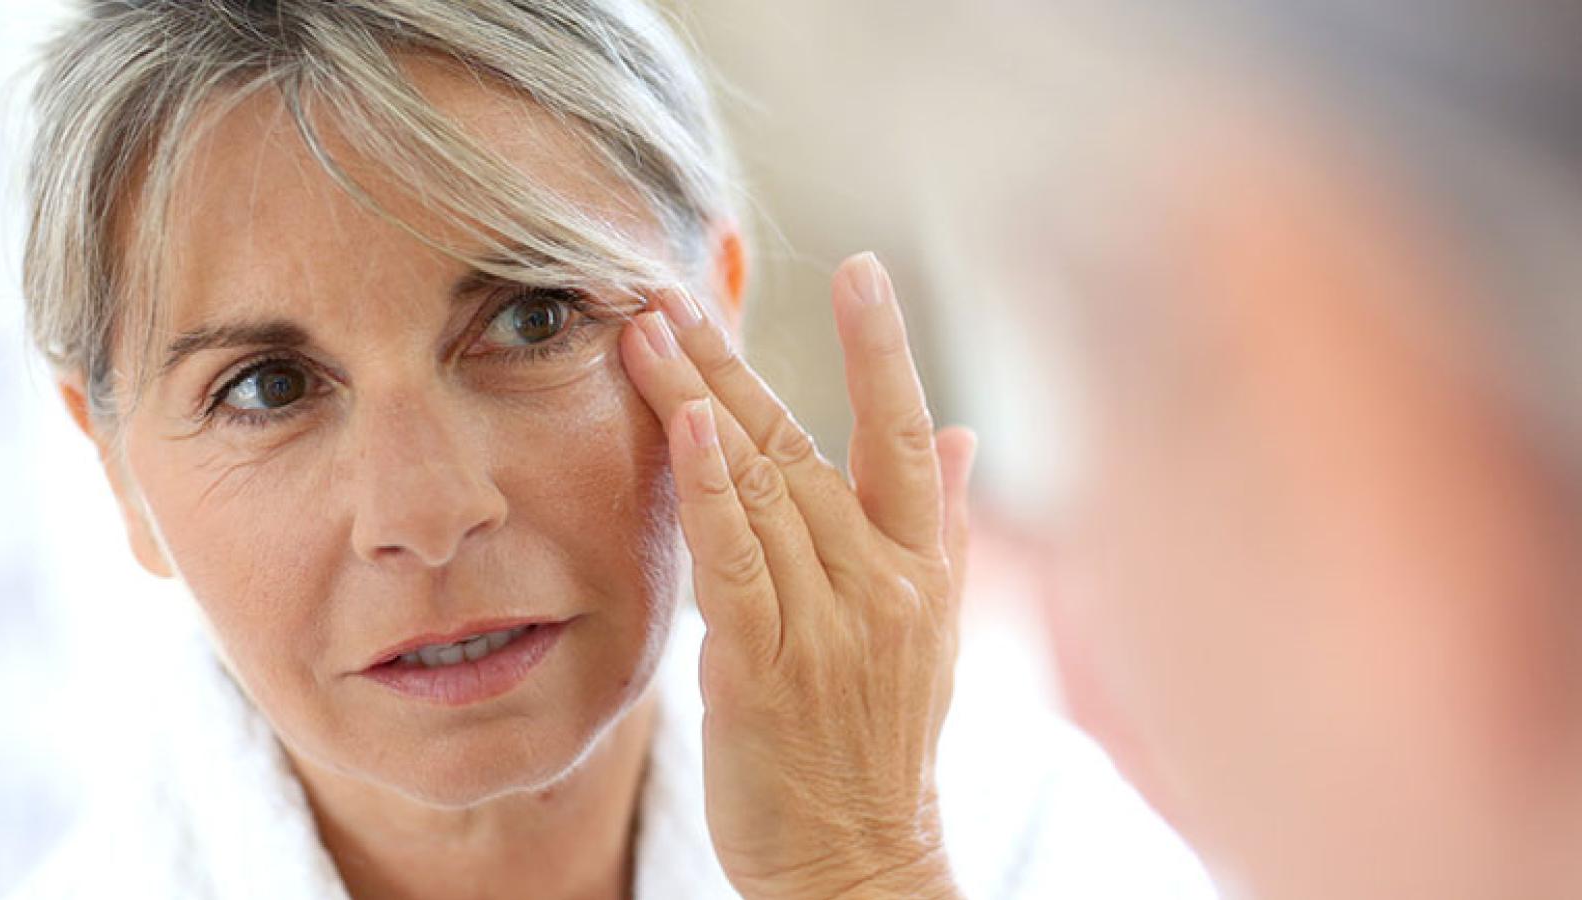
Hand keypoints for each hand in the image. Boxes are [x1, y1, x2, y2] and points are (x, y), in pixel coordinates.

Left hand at [619, 252, 975, 899]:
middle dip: (735, 360)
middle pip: (802, 445)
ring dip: (699, 400)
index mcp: (918, 568)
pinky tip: (685, 427)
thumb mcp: (932, 632)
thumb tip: (960, 434)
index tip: (863, 268)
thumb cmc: (884, 745)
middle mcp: (880, 583)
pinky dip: (710, 490)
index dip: (883, 348)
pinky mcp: (765, 668)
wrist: (862, 862)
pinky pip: (738, 562)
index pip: (902, 434)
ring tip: (647, 332)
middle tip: (677, 292)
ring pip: (759, 487)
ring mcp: (826, 624)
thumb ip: (938, 525)